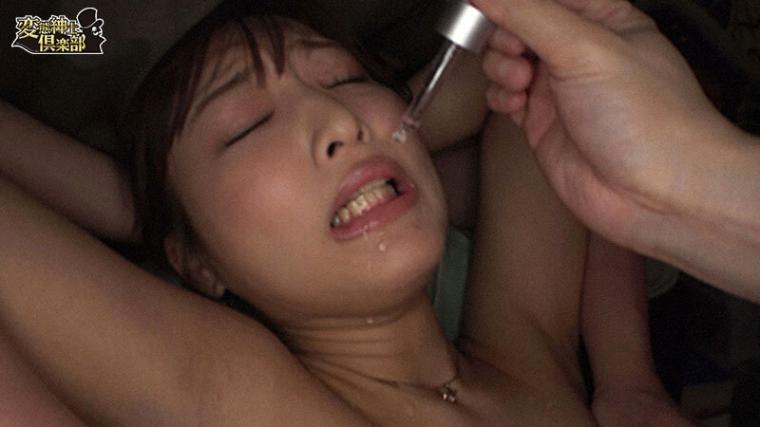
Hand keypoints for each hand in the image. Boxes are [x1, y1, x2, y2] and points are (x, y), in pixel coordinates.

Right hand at [472, 0, 732, 248]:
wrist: (655, 195)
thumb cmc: (648, 120)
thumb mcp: (585, 49)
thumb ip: (529, 14)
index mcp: (603, 19)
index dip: (516, 3)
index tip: (491, 8)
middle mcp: (580, 52)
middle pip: (518, 25)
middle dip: (505, 36)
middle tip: (515, 53)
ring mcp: (560, 89)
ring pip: (506, 61)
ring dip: (500, 68)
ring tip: (519, 84)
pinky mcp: (542, 124)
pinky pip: (504, 99)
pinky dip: (500, 99)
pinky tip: (515, 107)